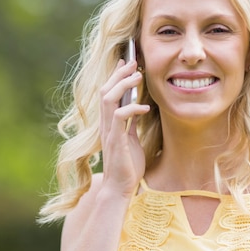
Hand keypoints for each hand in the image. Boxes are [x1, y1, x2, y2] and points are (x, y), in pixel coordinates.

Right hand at [99, 59, 149, 197]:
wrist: (120, 188)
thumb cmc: (127, 166)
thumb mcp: (130, 139)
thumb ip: (130, 124)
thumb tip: (136, 108)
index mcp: (109, 123)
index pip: (108, 93)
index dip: (116, 76)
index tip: (127, 62)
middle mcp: (105, 124)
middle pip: (105, 91)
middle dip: (118, 74)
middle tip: (133, 62)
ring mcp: (109, 132)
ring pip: (108, 99)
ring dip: (123, 85)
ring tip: (138, 77)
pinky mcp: (115, 141)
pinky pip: (119, 118)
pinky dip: (132, 109)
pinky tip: (144, 107)